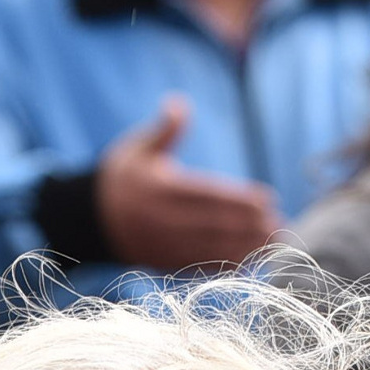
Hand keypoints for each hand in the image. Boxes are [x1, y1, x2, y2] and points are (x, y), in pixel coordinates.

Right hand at [94, 96, 280, 274]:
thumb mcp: (136, 148)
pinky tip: (252, 260)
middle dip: (249, 227)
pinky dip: (228, 265)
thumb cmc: (119, 178)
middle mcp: (161, 221)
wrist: (89, 221)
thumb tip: (179, 103)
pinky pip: (201, 267)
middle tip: (280, 223)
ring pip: (211, 250)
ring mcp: (163, 246)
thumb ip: (164, 130)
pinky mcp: (165, 264)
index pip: (206, 196)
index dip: (238, 200)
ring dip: (246, 249)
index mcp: (158, 190)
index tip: (266, 199)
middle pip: (213, 226)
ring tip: (276, 242)